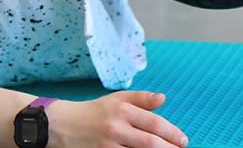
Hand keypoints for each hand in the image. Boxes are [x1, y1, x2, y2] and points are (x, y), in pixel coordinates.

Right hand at [46, 91, 188, 147]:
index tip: (183, 141)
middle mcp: (115, 128)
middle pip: (150, 143)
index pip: (154, 123)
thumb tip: (163, 99)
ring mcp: (107, 146)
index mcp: (121, 110)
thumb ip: (141, 99)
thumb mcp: (115, 99)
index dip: (172, 133)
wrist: (59, 125)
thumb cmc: (92, 112)